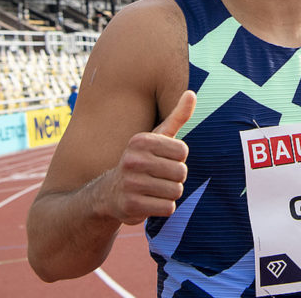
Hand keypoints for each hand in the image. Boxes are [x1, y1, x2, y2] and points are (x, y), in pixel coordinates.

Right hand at [102, 90, 194, 224]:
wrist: (109, 194)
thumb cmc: (142, 161)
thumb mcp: (158, 137)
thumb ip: (177, 116)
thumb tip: (191, 93)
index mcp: (140, 141)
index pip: (183, 151)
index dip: (177, 159)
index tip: (161, 160)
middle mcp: (132, 160)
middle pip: (181, 172)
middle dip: (175, 178)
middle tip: (157, 178)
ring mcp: (130, 184)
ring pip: (176, 191)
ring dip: (169, 194)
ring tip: (153, 189)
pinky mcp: (130, 206)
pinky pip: (168, 208)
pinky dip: (163, 208)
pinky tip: (148, 202)